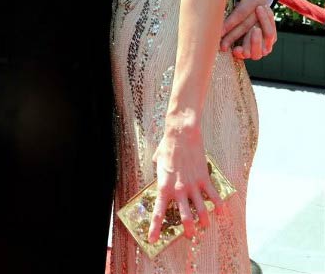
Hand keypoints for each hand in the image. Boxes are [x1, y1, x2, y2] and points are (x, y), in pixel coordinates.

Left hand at [148, 122, 222, 242]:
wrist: (182, 134)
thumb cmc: (168, 145)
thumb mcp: (158, 159)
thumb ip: (159, 168)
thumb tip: (157, 165)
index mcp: (164, 186)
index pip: (159, 212)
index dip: (155, 228)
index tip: (153, 240)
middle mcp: (179, 190)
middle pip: (184, 218)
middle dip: (188, 230)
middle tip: (190, 236)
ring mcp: (193, 185)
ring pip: (201, 211)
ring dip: (204, 221)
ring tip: (205, 226)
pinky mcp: (204, 178)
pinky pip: (213, 196)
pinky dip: (219, 205)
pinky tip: (222, 212)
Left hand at [221, 0, 276, 59]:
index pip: (242, 13)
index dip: (230, 22)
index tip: (218, 30)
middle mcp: (263, 13)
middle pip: (248, 27)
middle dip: (233, 36)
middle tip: (220, 44)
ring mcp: (266, 23)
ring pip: (260, 39)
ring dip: (247, 46)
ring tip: (232, 50)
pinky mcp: (266, 32)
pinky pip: (264, 46)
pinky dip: (253, 50)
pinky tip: (239, 53)